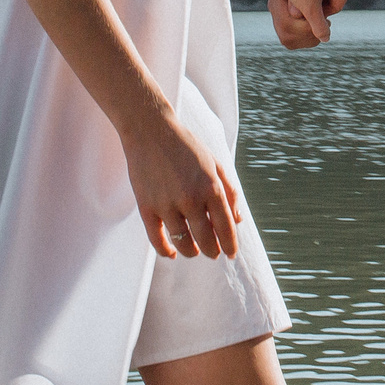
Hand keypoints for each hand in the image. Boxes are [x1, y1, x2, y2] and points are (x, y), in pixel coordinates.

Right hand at [119, 109, 245, 258]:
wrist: (150, 131)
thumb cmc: (186, 146)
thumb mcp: (215, 163)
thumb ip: (229, 191)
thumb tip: (237, 220)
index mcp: (211, 187)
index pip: (226, 227)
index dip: (230, 245)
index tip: (231, 254)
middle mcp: (191, 199)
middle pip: (206, 240)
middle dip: (213, 251)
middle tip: (214, 253)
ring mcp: (167, 205)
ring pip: (183, 243)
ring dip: (192, 252)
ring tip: (195, 251)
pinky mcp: (146, 208)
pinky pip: (157, 240)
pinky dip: (166, 251)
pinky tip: (172, 253)